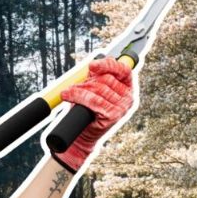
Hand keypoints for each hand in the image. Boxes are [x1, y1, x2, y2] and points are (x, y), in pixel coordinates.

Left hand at [51, 57, 134, 172]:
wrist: (84, 134)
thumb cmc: (89, 110)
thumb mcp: (96, 90)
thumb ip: (99, 76)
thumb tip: (99, 62)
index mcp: (127, 88)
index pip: (123, 70)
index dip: (108, 65)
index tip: (92, 66)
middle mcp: (128, 97)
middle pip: (106, 79)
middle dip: (88, 81)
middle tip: (75, 86)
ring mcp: (122, 107)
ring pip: (98, 89)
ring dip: (79, 89)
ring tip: (68, 93)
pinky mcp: (113, 115)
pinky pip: (94, 100)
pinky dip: (79, 96)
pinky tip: (68, 95)